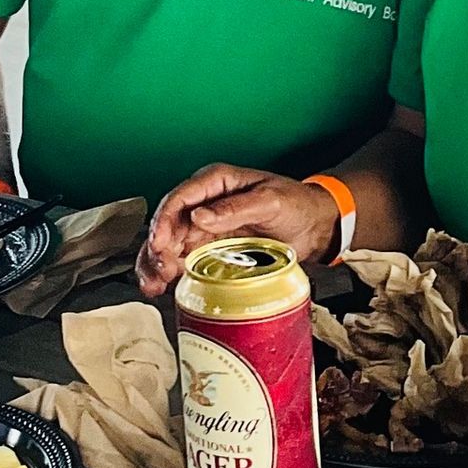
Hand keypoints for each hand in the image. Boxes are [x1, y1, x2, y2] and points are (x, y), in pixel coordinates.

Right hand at [135, 164, 337, 296]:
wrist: (314, 226)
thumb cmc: (296, 203)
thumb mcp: (269, 201)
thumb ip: (234, 208)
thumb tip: (199, 216)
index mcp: (216, 181)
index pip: (180, 198)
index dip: (165, 221)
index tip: (160, 243)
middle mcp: (205, 202)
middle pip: (168, 223)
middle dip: (157, 248)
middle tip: (159, 271)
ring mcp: (205, 226)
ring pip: (168, 243)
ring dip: (155, 263)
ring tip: (154, 284)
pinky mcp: (209, 248)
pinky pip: (181, 258)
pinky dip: (168, 272)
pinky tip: (160, 286)